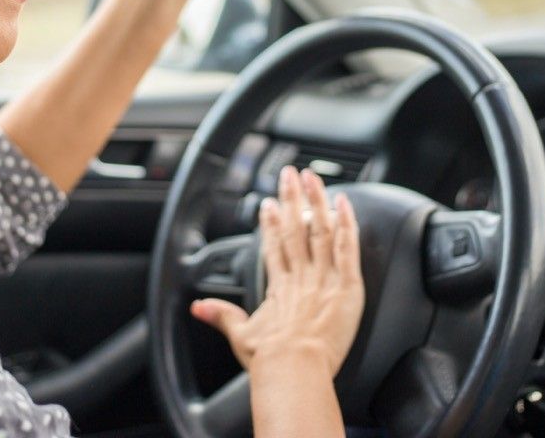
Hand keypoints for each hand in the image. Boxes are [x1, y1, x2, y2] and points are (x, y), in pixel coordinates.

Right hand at [190, 166, 364, 378]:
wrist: (293, 369)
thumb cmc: (270, 360)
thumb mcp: (241, 336)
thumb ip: (222, 317)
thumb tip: (197, 308)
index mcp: (278, 287)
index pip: (274, 246)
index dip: (270, 223)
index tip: (267, 205)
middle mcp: (300, 276)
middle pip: (295, 229)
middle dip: (291, 199)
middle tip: (289, 175)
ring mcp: (323, 278)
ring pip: (320, 230)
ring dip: (316, 201)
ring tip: (312, 178)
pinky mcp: (346, 286)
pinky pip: (347, 249)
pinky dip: (347, 225)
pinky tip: (344, 204)